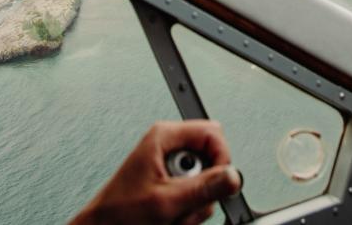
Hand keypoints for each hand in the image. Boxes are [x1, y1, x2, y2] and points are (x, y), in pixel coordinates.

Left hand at [69, 120, 241, 224]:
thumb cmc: (118, 212)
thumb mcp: (166, 201)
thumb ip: (203, 188)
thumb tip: (233, 176)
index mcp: (164, 137)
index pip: (212, 133)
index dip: (221, 158)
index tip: (220, 182)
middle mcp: (168, 148)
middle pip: (212, 161)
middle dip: (204, 189)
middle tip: (184, 204)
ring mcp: (170, 168)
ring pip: (205, 184)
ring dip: (194, 206)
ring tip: (172, 214)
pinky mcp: (172, 186)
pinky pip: (195, 197)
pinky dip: (188, 212)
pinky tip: (171, 217)